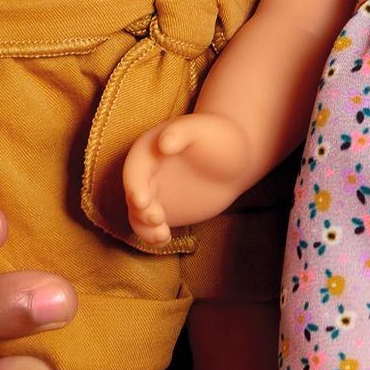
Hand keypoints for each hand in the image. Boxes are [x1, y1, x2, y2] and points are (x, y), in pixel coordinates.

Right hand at [122, 114, 253, 246]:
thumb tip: (164, 143)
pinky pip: (151, 227)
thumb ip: (182, 132)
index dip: (135, 185)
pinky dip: (153, 236)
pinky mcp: (163, 211)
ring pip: (138, 215)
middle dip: (141, 210)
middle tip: (158, 218)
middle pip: (134, 195)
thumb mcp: (203, 129)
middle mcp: (146, 174)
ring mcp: (154, 194)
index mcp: (150, 149)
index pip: (135, 169)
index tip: (143, 201)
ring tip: (162, 235)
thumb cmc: (219, 138)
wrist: (235, 160)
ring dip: (144, 228)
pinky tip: (165, 240)